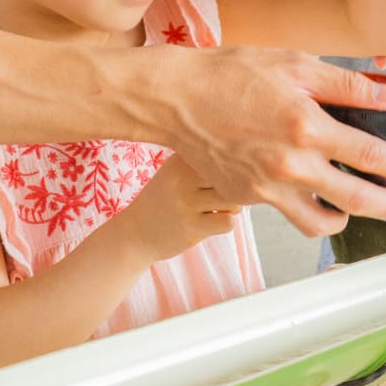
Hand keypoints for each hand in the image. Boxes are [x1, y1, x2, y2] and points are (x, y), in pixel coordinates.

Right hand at [118, 158, 236, 261]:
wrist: (135, 232)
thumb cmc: (164, 198)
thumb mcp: (175, 171)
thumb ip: (204, 162)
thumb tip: (251, 162)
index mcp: (179, 159)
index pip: (221, 153)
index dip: (233, 163)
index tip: (230, 171)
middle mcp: (181, 178)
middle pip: (232, 176)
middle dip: (236, 186)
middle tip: (225, 193)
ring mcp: (186, 204)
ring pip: (234, 199)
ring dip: (233, 205)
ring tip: (219, 207)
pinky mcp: (192, 228)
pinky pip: (228, 222)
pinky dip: (226, 222)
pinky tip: (212, 221)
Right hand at [158, 46, 385, 233]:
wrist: (176, 98)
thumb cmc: (232, 73)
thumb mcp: (294, 63)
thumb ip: (346, 84)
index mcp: (307, 126)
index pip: (372, 157)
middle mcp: (291, 165)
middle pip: (357, 200)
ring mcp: (267, 188)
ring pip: (321, 223)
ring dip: (349, 219)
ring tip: (359, 208)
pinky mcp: (246, 198)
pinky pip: (287, 214)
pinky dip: (307, 210)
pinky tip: (314, 195)